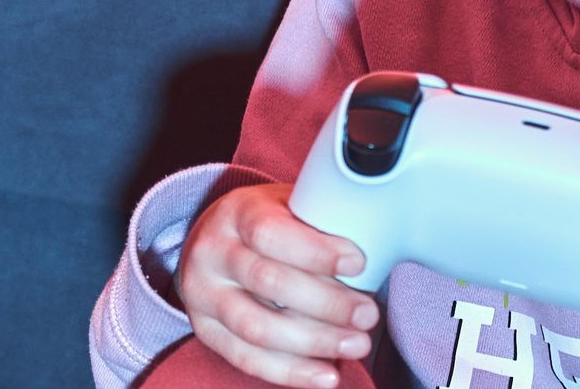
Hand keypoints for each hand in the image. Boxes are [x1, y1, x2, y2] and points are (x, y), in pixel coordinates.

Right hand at [176, 181, 379, 388]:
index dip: (315, 252)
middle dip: (325, 303)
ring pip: (256, 327)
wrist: (217, 239)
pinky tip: (326, 375)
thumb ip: (321, 222)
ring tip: (356, 344)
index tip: (358, 263)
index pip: (270, 233)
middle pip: (267, 282)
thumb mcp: (290, 206)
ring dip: (313, 341)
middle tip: (368, 314)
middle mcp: (212, 252)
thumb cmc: (271, 223)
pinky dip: (290, 371)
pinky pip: (247, 358)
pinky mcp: (205, 330)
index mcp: (236, 212)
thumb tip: (378, 249)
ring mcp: (201, 294)